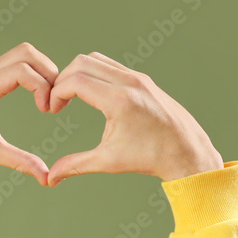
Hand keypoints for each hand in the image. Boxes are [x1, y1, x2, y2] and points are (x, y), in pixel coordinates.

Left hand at [0, 42, 57, 186]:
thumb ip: (19, 162)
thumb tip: (47, 178)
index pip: (22, 71)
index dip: (42, 87)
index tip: (46, 110)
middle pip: (27, 53)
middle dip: (48, 72)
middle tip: (54, 99)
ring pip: (24, 52)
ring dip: (43, 69)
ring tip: (49, 95)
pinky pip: (18, 58)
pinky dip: (34, 70)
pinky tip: (39, 92)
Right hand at [45, 52, 222, 184]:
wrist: (187, 151)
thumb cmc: (149, 158)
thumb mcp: (109, 161)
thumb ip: (76, 165)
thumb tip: (50, 178)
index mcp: (119, 101)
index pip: (75, 81)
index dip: (56, 93)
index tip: (53, 110)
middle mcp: (129, 82)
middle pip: (82, 63)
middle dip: (63, 79)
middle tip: (58, 102)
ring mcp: (138, 77)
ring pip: (96, 59)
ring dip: (79, 73)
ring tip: (72, 97)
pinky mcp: (142, 79)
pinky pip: (111, 65)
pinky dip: (94, 73)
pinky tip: (91, 95)